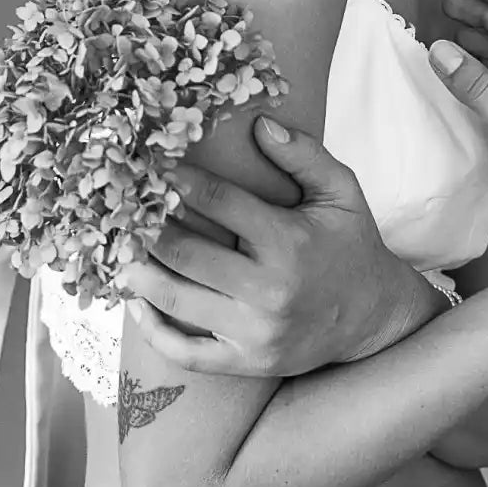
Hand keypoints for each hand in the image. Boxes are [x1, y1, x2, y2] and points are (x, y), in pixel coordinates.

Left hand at [116, 114, 431, 377]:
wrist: (374, 318)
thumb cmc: (350, 245)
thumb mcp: (342, 192)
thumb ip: (304, 155)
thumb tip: (259, 123)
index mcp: (289, 243)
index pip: (221, 203)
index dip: (180, 180)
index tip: (151, 162)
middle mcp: (269, 291)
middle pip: (186, 253)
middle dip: (145, 225)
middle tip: (117, 203)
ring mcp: (255, 333)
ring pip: (176, 301)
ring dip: (137, 271)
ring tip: (113, 246)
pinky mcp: (246, 363)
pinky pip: (186, 352)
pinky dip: (152, 329)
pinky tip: (134, 301)